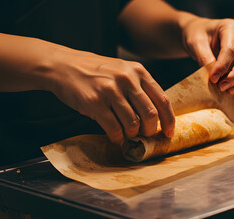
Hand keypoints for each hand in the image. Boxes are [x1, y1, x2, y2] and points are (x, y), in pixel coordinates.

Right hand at [47, 49, 174, 143]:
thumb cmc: (96, 72)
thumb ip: (139, 88)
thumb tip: (156, 116)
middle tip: (144, 135)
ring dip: (132, 135)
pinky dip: (117, 137)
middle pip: (150, 114)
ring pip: (133, 124)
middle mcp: (127, 79)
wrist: (64, 66)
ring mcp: (110, 90)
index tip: (169, 133)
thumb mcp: (122, 71)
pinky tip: (114, 136)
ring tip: (126, 134)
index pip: (162, 100)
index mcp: (138, 71)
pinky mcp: (95, 102)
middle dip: (150, 131)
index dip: (169, 120)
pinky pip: (114, 128)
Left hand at [180, 14, 233, 93]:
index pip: (231, 49)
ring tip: (226, 91)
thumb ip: (203, 57)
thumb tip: (214, 74)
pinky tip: (232, 90)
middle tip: (221, 87)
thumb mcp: (195, 43)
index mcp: (231, 27)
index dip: (222, 66)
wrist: (199, 36)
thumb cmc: (197, 36)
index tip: (212, 78)